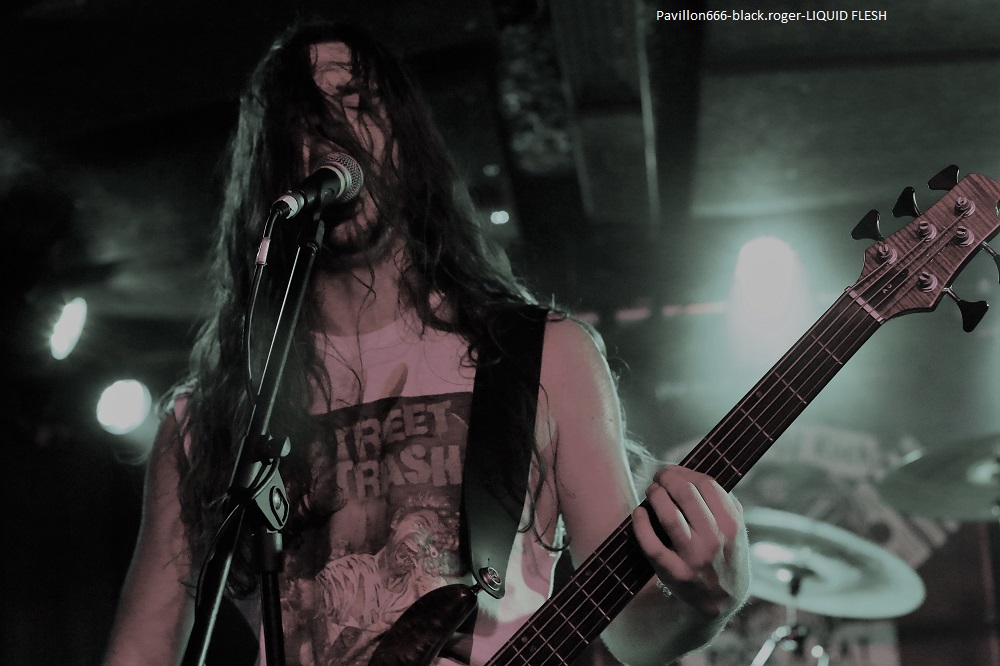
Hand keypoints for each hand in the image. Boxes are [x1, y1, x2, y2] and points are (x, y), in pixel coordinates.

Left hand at [631, 465, 749, 618]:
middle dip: (667, 479)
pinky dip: (641, 524)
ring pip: (668, 516)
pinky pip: (651, 545)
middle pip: (686, 494)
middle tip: (659, 478)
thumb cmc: (724, 555)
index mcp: (732, 525)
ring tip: (651, 492)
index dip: (685, 472)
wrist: (722, 600)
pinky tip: (639, 513)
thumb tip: (689, 473)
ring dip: (655, 496)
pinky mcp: (674, 573)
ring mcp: (694, 558)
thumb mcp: (735, 529)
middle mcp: (715, 540)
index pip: (706, 484)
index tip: (673, 471)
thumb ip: (723, 502)